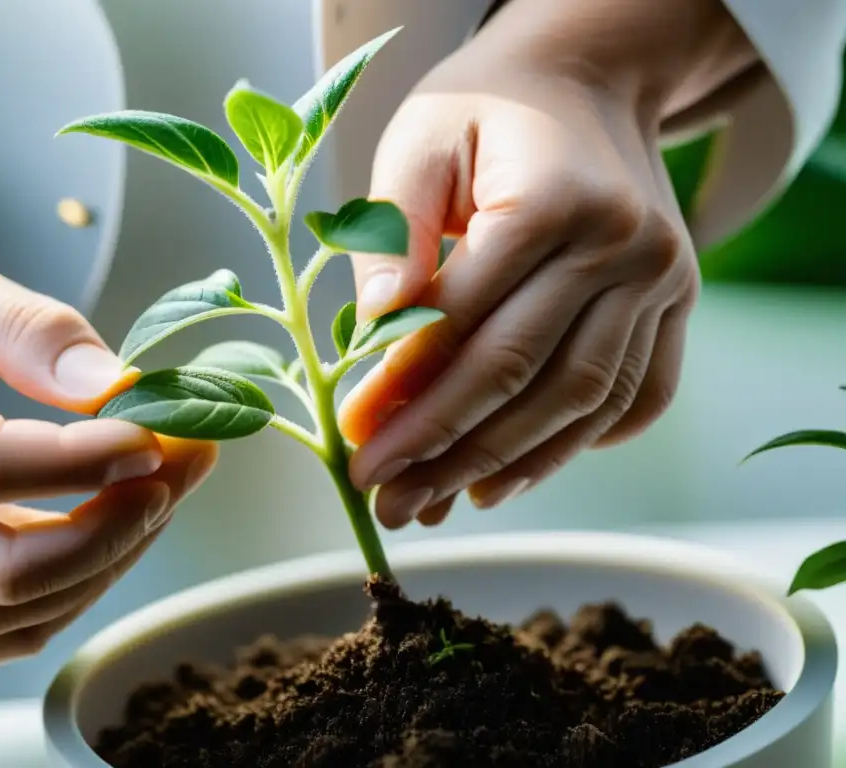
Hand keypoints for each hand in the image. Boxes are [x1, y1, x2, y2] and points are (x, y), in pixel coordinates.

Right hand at [0, 252, 215, 678]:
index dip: (85, 461)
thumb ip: (24, 326)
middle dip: (117, 526)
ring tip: (151, 503)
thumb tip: (113, 384)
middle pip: (2, 567)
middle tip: (176, 475)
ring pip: (5, 616)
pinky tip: (99, 545)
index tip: (157, 437)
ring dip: (104, 565)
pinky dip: (64, 601)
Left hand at [339, 0, 754, 528]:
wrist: (586, 83)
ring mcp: (662, 280)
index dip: (404, 391)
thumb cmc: (487, 110)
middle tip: (386, 500)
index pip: (463, 320)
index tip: (355, 439)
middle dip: (444, 449)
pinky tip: (513, 472)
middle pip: (522, 374)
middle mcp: (623, 246)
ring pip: (580, 401)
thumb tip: (372, 329)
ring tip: (439, 502)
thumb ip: (392, 229)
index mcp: (552, 200)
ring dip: (505, 464)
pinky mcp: (678, 304)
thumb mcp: (420, 140)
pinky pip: (637, 398)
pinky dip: (577, 445)